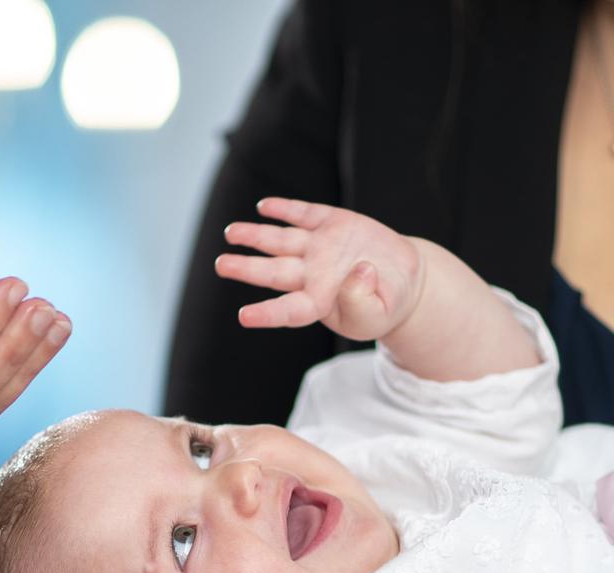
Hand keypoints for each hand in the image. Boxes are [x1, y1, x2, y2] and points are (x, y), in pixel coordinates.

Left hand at [215, 197, 424, 341]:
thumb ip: (363, 301)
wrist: (401, 279)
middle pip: (274, 272)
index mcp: (320, 303)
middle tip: (221, 264)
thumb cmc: (384, 305)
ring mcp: (319, 248)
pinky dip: (285, 209)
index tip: (244, 316)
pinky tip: (264, 207)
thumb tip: (357, 273)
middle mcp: (312, 275)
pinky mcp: (332, 224)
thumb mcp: (378, 314)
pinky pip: (304, 214)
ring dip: (255, 235)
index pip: (288, 311)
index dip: (267, 314)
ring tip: (231, 232)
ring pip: (281, 241)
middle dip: (246, 268)